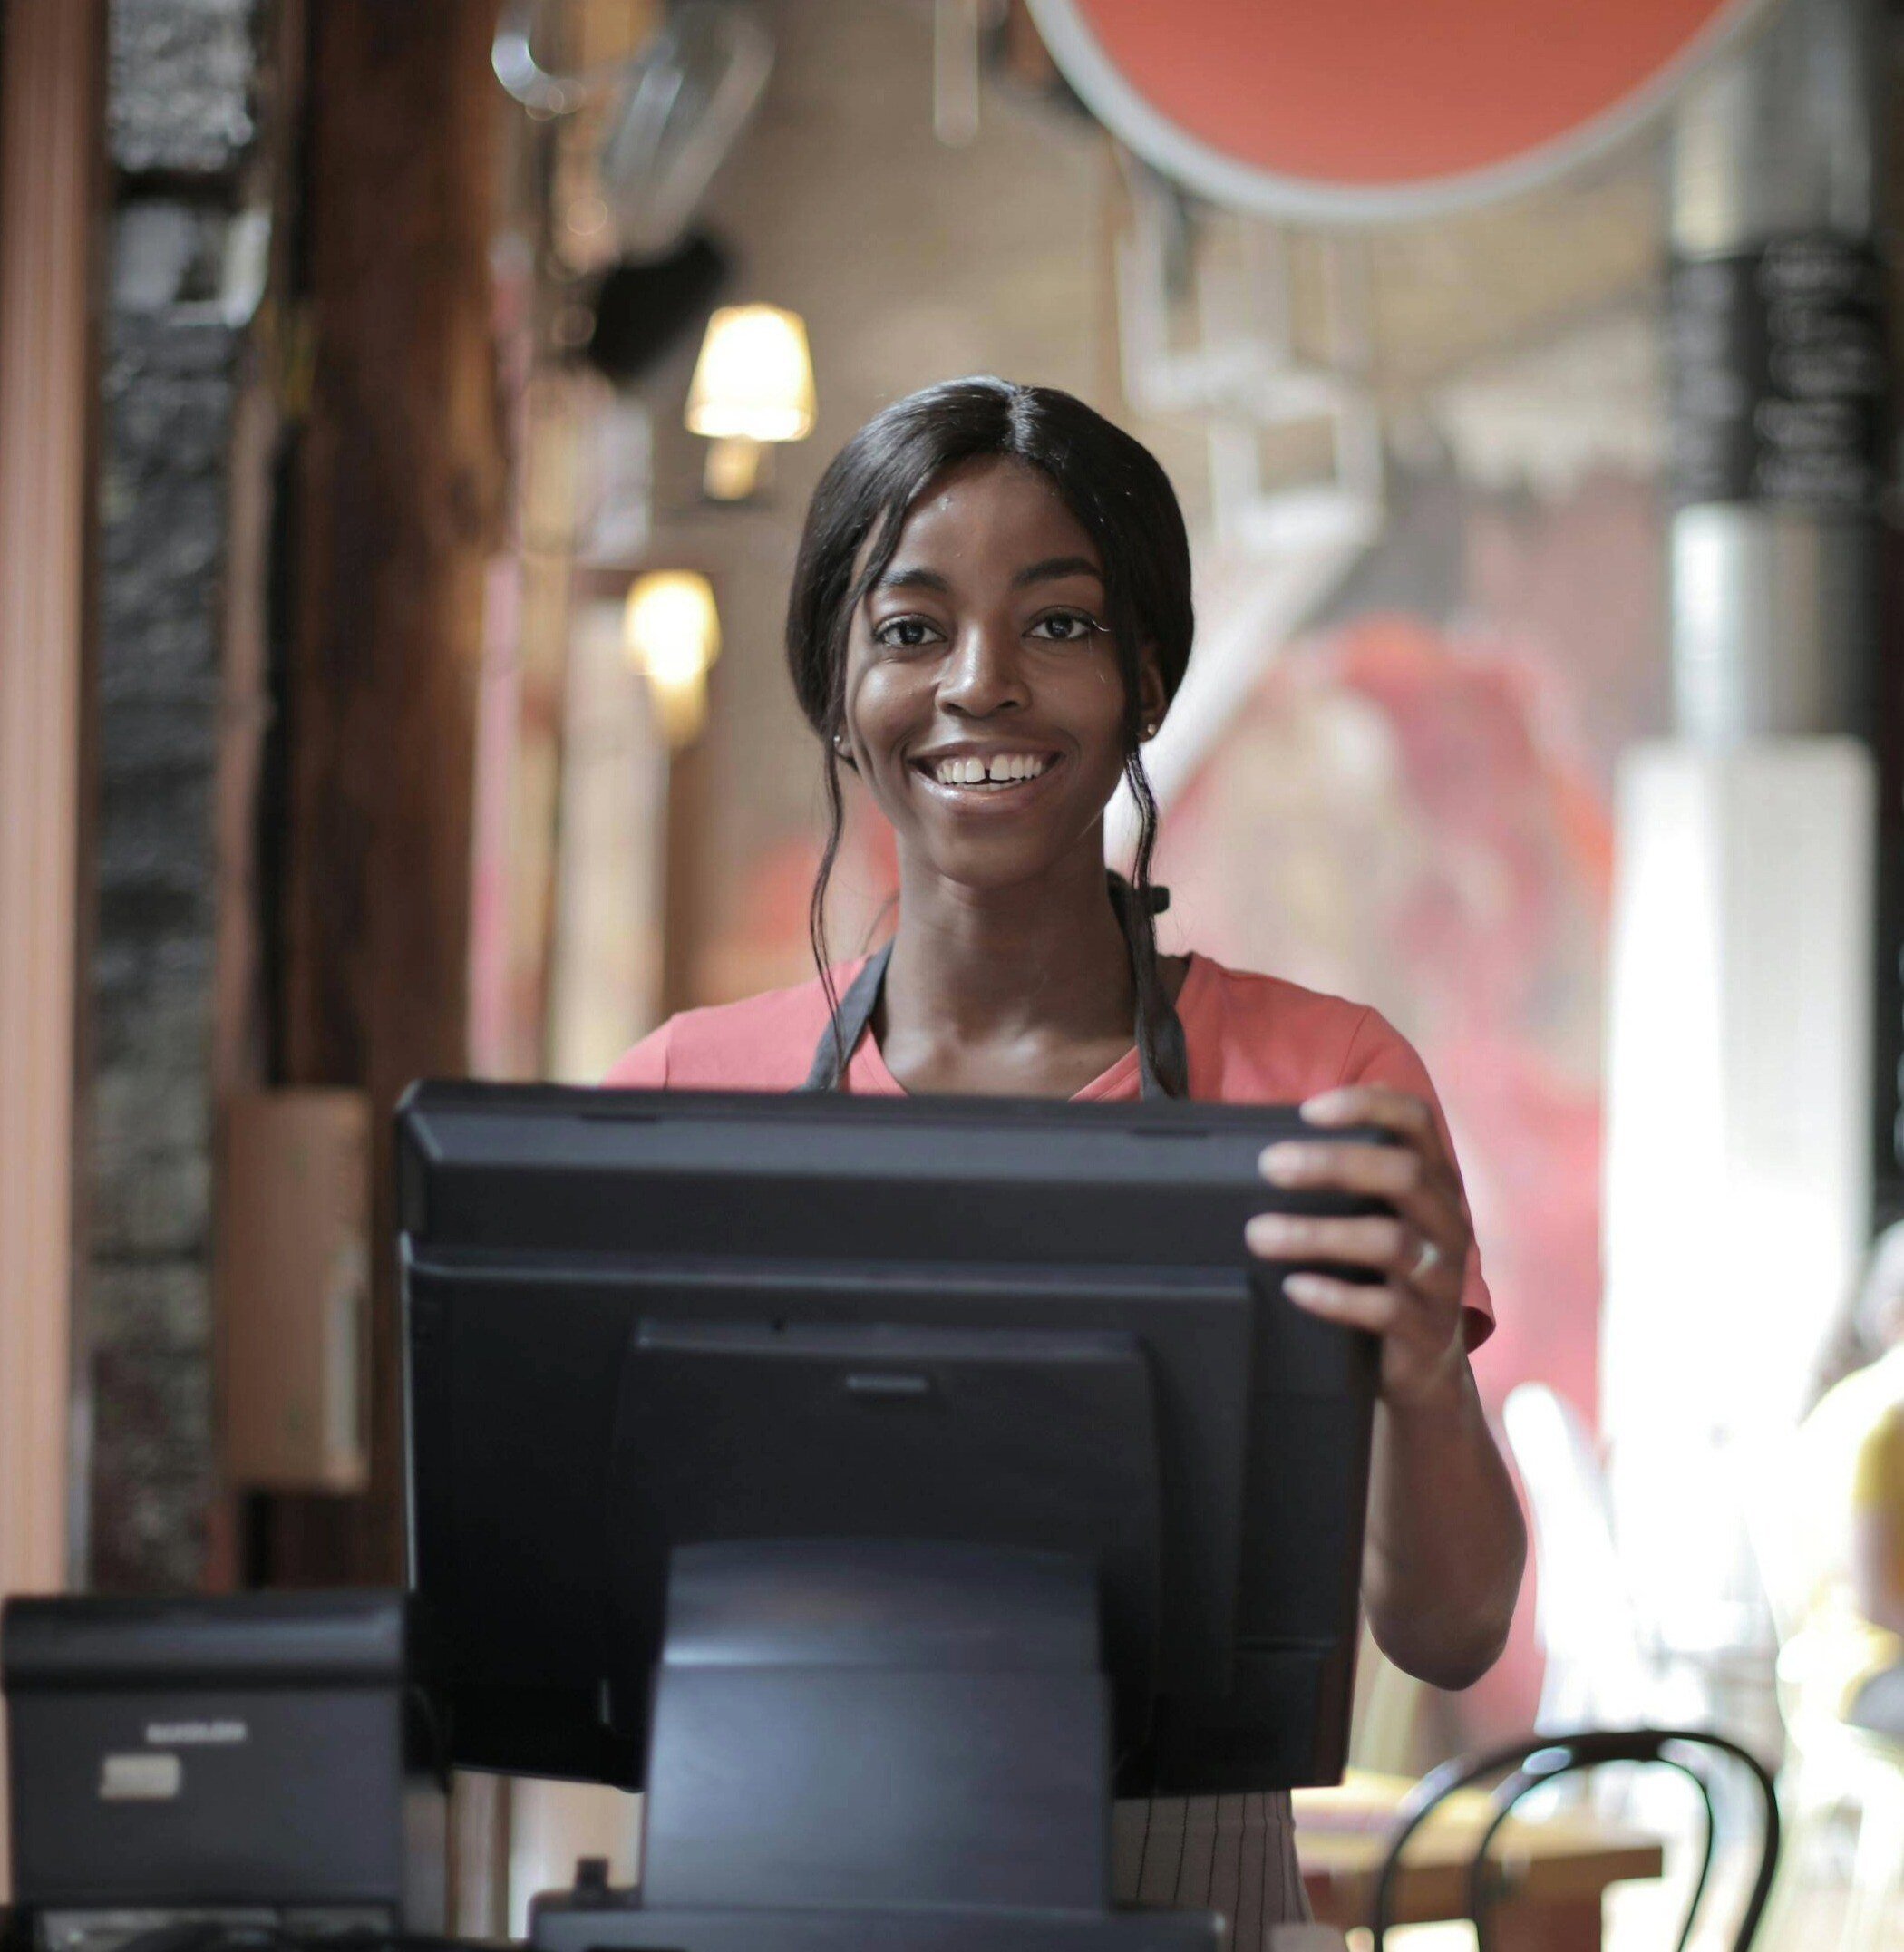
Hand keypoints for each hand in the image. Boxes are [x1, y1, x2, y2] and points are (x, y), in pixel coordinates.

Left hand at [1245, 1084, 1470, 1409]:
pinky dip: (1334, 1296)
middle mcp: (1446, 1220)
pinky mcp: (1427, 1328)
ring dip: (1317, 1234)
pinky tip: (1294, 1288)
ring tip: (1258, 1235)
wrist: (1423, 1364)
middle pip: (1403, 1173)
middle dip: (1333, 1163)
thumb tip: (1250, 1151)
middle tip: (1269, 1166)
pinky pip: (1384, 1308)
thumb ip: (1338, 1183)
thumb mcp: (1373, 1217)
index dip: (1369, 1105)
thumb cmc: (1379, 1271)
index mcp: (1433, 1180)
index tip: (1308, 1110)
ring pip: (1389, 1242)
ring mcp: (1442, 1276)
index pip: (1416, 1120)